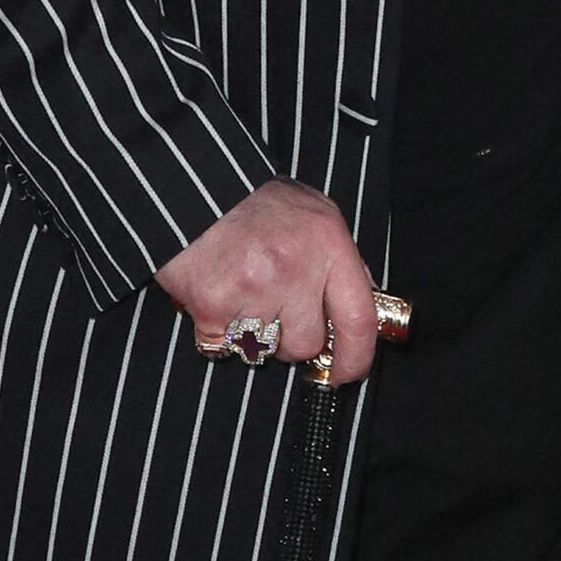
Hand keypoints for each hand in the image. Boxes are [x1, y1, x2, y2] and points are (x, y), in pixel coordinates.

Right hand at [156, 179, 381, 384]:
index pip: (358, 318)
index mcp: (328, 244)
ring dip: (255, 335)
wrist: (198, 188)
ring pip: (264, 350)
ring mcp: (254, 289)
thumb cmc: (259, 201)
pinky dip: (218, 333)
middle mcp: (296, 268)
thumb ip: (339, 259)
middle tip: (275, 310)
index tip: (347, 372)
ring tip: (244, 296)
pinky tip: (217, 299)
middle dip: (292, 339)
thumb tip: (362, 303)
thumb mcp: (316, 213)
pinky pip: (223, 347)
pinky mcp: (214, 306)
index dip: (356, 357)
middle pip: (306, 344)